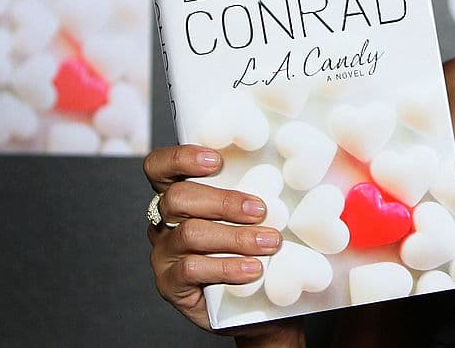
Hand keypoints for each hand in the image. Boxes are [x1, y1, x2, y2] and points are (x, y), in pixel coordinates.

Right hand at [143, 144, 302, 344]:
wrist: (258, 297)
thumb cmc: (257, 241)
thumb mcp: (256, 209)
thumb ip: (258, 185)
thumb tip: (294, 162)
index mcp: (180, 192)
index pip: (159, 166)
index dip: (181, 158)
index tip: (217, 160)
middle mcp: (164, 220)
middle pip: (177, 198)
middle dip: (223, 201)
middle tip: (260, 210)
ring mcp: (164, 252)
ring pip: (190, 234)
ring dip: (235, 236)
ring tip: (270, 242)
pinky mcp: (170, 284)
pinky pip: (193, 269)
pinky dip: (227, 267)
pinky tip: (253, 269)